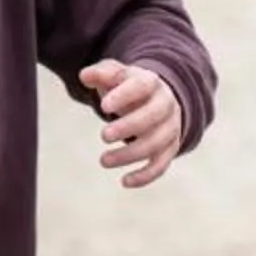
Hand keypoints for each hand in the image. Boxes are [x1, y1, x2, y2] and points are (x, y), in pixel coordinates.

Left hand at [80, 60, 182, 187]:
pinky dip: (145, 175)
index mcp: (151, 83)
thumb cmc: (128, 87)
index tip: (104, 106)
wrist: (156, 99)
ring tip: (103, 161)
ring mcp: (170, 128)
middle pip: (153, 116)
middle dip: (129, 127)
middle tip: (103, 136)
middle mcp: (166, 105)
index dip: (124, 96)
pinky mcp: (170, 148)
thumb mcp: (115, 75)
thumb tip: (85, 75)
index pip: (142, 86)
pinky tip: (124, 182)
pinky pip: (162, 164)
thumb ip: (101, 73)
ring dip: (130, 154)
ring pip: (156, 143)